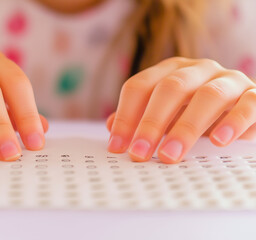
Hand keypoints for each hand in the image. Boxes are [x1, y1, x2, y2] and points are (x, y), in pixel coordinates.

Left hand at [107, 57, 255, 163]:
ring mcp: (228, 80)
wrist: (242, 109)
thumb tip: (111, 128)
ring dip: (186, 127)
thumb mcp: (167, 114)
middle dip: (151, 123)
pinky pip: (248, 105)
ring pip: (207, 96)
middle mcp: (198, 70)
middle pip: (170, 89)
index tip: (118, 147)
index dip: (126, 116)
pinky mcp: (254, 95)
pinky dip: (233, 122)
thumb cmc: (198, 113)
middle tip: (139, 153)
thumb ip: (142, 118)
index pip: (140, 86)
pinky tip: (219, 141)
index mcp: (171, 71)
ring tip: (171, 155)